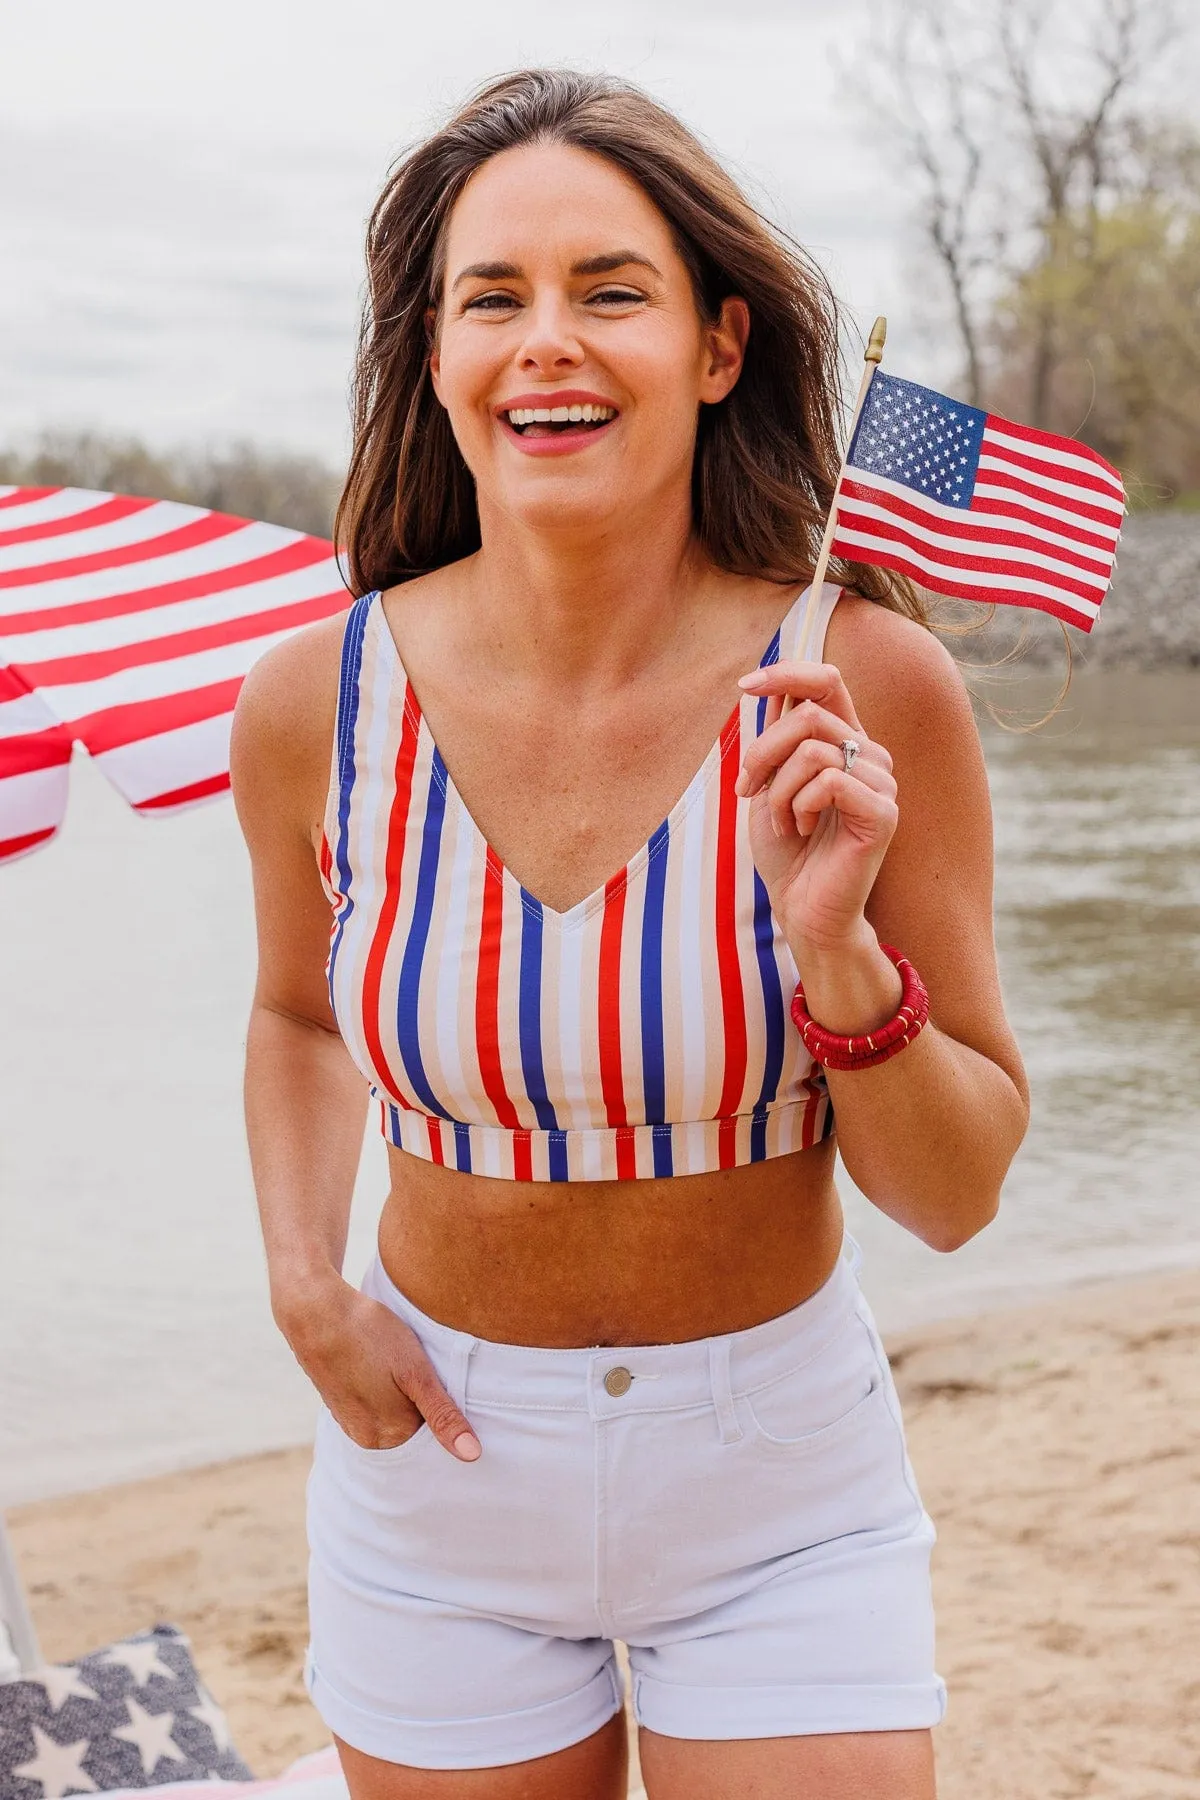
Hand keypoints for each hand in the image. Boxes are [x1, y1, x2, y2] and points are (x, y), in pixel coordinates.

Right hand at [276, 1271, 480, 1460]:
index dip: (446, 1410)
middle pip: (413, 1429)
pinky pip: (373, 1406)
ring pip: (393, 1416)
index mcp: (390, 1437)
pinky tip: (382, 1368)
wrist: (315, 1312)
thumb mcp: (416, 1372)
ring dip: (403, 1397)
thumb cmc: (370, 1336)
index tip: (442, 1383)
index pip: (434, 1438)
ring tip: (399, 1367)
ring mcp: (350, 1422)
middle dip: (423, 1406)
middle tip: (421, 1370)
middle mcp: (367, 1438)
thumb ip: (443, 1415)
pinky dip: (384, 1391)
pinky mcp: (339, 1404)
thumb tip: (472, 1456)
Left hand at [735, 660, 897, 953]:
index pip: (826, 681)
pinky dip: (799, 806)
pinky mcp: (883, 812)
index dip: (786, 672)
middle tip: (747, 791)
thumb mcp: (770, 785)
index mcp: (845, 742)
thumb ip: (777, 738)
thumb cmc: (788, 851)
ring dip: (779, 791)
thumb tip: (770, 683)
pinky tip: (803, 831)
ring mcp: (880, 782)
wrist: (802, 909)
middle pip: (807, 716)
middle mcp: (869, 754)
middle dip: (762, 753)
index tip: (744, 685)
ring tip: (784, 822)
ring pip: (812, 750)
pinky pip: (829, 782)